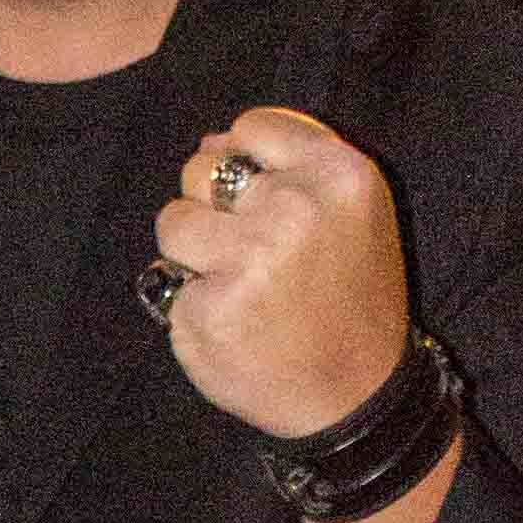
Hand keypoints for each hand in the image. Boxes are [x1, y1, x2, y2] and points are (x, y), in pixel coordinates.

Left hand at [149, 107, 410, 437]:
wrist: (354, 397)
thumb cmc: (348, 300)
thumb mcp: (350, 213)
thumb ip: (290, 165)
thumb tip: (211, 142)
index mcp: (339, 174)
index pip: (252, 126)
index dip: (243, 161)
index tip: (259, 198)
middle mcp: (296, 207)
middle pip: (202, 168)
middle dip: (212, 205)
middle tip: (251, 252)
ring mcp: (250, 258)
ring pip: (173, 219)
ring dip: (190, 250)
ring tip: (235, 283)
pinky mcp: (209, 307)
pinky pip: (167, 280)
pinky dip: (187, 301)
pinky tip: (230, 322)